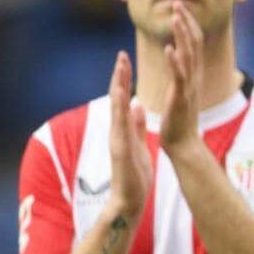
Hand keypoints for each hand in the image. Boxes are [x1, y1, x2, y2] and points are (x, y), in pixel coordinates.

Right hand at [107, 51, 153, 218]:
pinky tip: (123, 98)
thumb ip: (135, 125)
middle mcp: (116, 130)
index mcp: (122, 128)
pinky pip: (120, 128)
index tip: (126, 59)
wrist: (129, 199)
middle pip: (116, 99)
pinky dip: (120, 112)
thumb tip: (135, 105)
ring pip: (116, 110)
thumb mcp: (137, 143)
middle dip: (118, 77)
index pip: (122, 99)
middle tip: (121, 54)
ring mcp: (117, 140)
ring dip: (117, 89)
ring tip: (120, 68)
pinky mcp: (120, 150)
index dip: (123, 79)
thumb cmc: (134, 173)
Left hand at [159, 2, 204, 154]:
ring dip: (182, 34)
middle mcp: (194, 77)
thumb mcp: (182, 91)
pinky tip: (169, 49)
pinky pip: (179, 76)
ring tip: (176, 17)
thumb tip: (179, 60)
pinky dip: (175, 61)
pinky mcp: (180, 97)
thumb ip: (182, 74)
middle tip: (179, 3)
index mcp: (193, 75)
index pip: (194, 44)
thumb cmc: (179, 120)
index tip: (180, 9)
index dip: (188, 25)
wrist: (183, 143)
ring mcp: (189, 86)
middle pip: (194, 44)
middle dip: (186, 22)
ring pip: (188, 55)